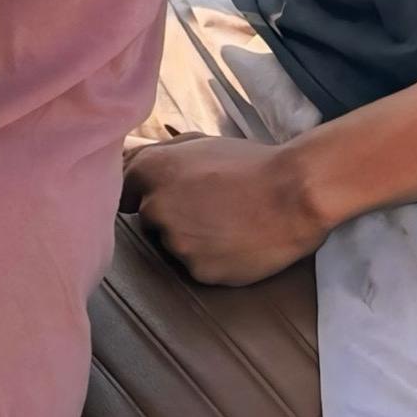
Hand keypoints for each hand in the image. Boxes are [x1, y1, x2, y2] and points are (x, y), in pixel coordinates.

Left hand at [123, 135, 328, 285]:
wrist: (293, 194)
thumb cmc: (247, 163)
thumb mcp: (197, 143)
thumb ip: (156, 154)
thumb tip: (128, 164)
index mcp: (152, 172)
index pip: (123, 192)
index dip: (142, 195)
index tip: (160, 197)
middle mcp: (157, 209)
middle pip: (150, 221)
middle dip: (169, 216)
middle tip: (207, 207)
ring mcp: (177, 244)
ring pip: (174, 246)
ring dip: (191, 239)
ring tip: (226, 223)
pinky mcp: (200, 272)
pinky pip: (197, 267)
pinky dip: (211, 259)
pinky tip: (234, 243)